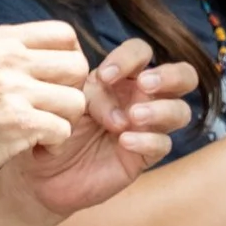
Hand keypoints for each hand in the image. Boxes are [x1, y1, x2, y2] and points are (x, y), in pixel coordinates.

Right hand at [0, 22, 93, 191]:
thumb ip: (5, 52)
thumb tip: (46, 49)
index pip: (64, 33)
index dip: (69, 59)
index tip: (54, 82)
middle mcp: (7, 58)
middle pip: (78, 66)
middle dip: (71, 92)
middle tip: (51, 110)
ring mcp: (12, 90)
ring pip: (76, 101)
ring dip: (65, 121)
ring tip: (42, 131)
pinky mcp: (17, 123)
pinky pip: (64, 130)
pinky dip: (54, 145)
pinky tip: (34, 148)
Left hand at [8, 39, 198, 217]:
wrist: (42, 174)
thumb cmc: (53, 128)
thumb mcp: (64, 101)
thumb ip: (85, 90)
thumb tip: (108, 92)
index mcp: (122, 77)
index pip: (141, 52)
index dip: (129, 58)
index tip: (104, 76)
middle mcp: (142, 98)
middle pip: (183, 76)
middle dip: (169, 76)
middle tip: (145, 84)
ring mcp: (148, 127)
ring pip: (180, 111)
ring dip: (161, 110)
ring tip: (133, 117)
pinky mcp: (146, 156)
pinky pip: (163, 144)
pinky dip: (147, 140)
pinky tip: (124, 142)